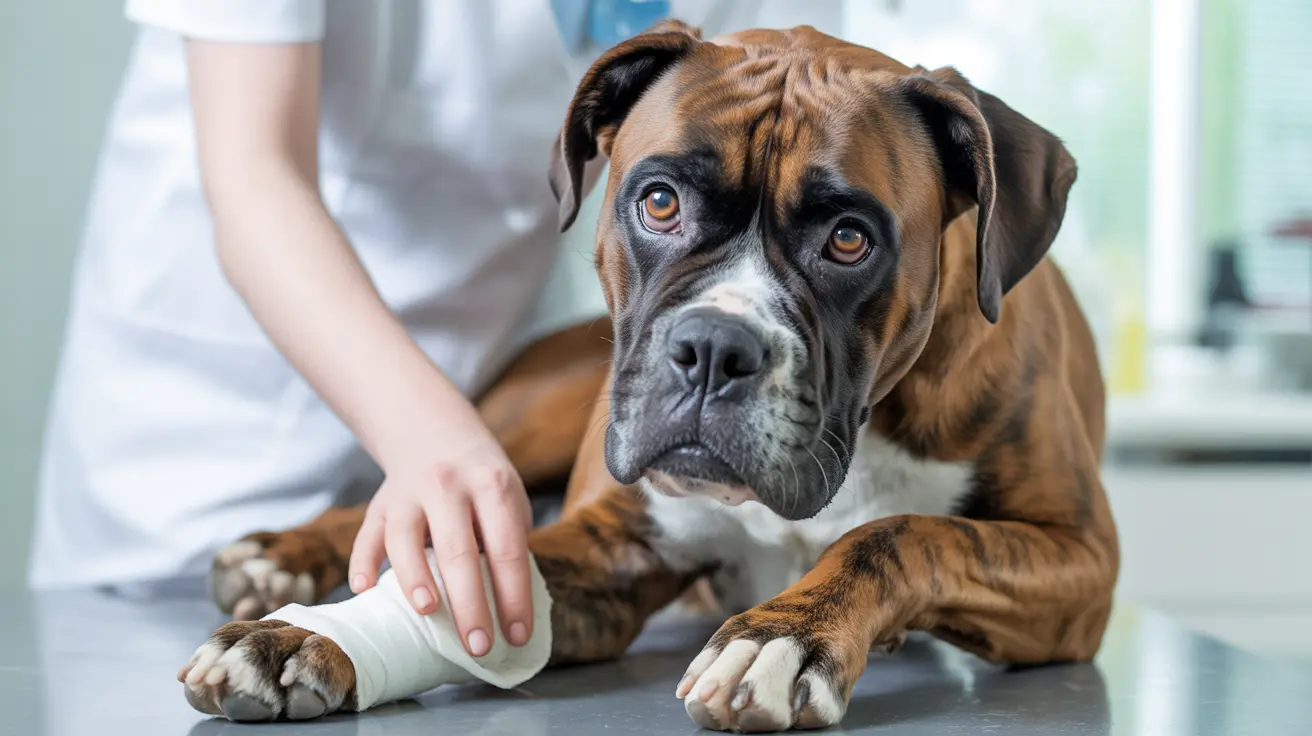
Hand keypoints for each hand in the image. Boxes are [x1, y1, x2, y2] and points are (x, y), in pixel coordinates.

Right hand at [348, 425, 533, 656]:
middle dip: (470, 604)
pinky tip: (364, 589)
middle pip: (458, 550)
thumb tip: (510, 608)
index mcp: (492, 486)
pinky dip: (362, 562)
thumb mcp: (507, 498)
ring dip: (415, 577)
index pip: (507, 549)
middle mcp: (449, 486)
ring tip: (428, 611)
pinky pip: (367, 535)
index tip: (517, 636)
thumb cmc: (481, 482)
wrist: (436, 432)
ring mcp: (408, 493)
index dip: (513, 596)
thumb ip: (508, 541)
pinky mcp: (379, 503)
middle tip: (478, 646)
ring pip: (406, 538)